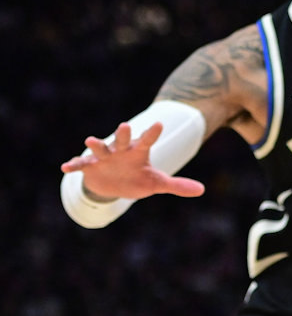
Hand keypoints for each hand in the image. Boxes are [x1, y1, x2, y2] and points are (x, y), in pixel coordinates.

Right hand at [61, 122, 204, 200]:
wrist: (113, 184)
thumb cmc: (137, 178)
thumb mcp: (157, 183)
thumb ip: (177, 185)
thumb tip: (201, 190)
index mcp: (138, 152)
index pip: (147, 141)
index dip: (152, 133)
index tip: (159, 124)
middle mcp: (120, 151)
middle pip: (122, 140)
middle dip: (123, 134)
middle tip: (126, 126)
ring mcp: (103, 158)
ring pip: (100, 148)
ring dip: (96, 145)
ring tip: (90, 140)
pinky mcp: (89, 167)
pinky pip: (81, 165)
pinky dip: (74, 165)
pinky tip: (66, 167)